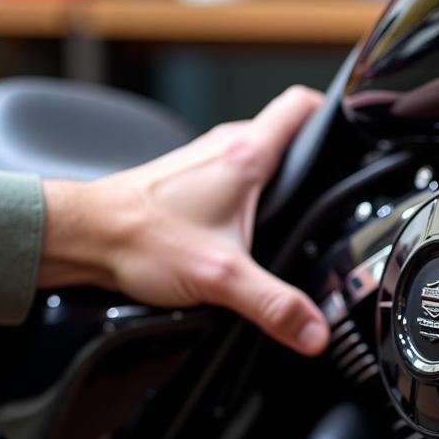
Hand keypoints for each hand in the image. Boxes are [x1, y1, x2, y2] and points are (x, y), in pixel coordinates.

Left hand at [38, 86, 330, 356]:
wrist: (82, 239)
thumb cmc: (138, 239)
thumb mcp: (221, 279)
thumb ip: (275, 307)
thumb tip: (315, 332)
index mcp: (245, 157)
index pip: (302, 107)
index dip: (335, 114)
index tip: (357, 134)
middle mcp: (224, 149)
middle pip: (287, 135)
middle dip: (314, 158)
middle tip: (336, 190)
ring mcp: (204, 162)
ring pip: (260, 157)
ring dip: (280, 179)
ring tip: (299, 212)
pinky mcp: (188, 183)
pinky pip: (236, 178)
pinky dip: (252, 196)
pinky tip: (250, 232)